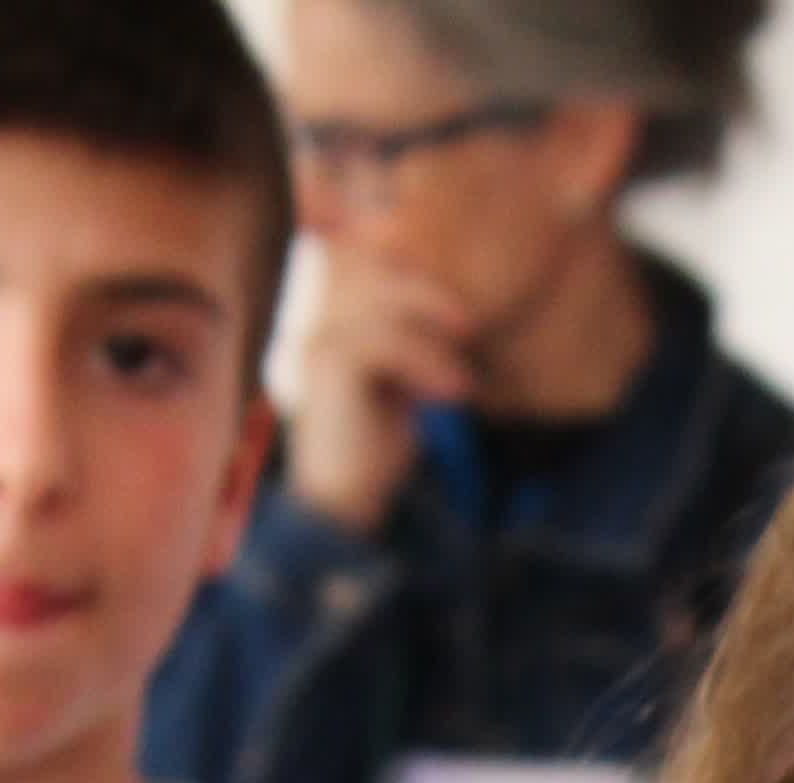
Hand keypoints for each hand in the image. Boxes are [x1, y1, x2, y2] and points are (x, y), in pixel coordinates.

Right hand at [278, 251, 478, 535]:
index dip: (411, 272)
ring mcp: (323, 340)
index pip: (369, 268)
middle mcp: (323, 325)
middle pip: (376, 273)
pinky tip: (450, 395)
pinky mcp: (330, 363)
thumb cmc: (373, 452)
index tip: (458, 314)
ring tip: (464, 380)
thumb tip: (457, 319)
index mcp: (337, 327)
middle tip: (470, 330)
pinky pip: (386, 340)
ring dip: (433, 333)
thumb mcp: (401, 389)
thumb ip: (414, 350)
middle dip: (428, 295)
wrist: (340, 504)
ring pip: (384, 303)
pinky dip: (426, 363)